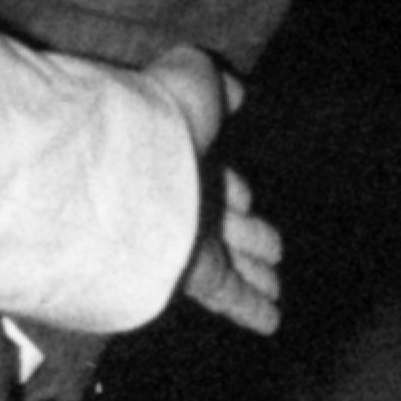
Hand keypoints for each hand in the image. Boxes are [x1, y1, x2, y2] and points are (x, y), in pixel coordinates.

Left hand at [139, 44, 282, 335]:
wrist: (124, 160)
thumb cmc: (156, 115)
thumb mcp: (193, 78)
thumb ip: (218, 85)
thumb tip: (238, 94)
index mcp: (184, 156)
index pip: (217, 176)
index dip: (236, 188)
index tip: (249, 197)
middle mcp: (185, 200)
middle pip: (226, 223)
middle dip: (249, 235)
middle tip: (273, 249)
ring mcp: (187, 239)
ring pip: (230, 262)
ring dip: (255, 274)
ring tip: (276, 287)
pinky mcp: (192, 272)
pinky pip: (228, 294)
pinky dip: (252, 309)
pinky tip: (273, 322)